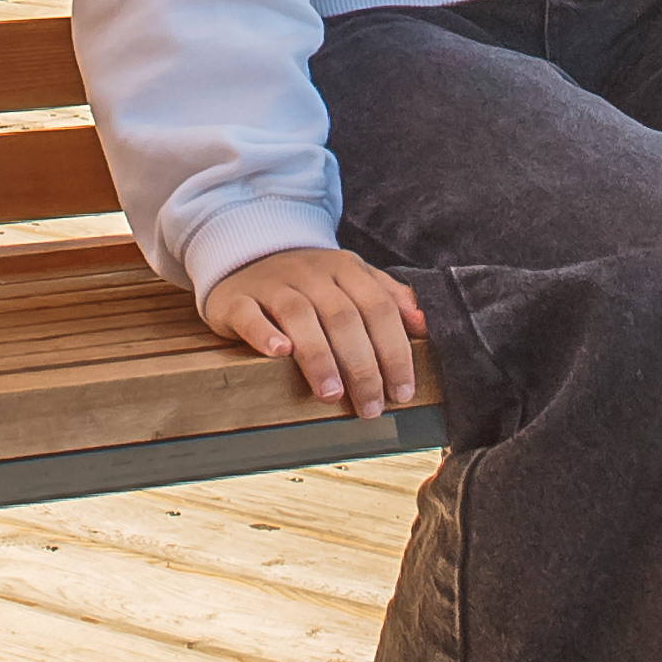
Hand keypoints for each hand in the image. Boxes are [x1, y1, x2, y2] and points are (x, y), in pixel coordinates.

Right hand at [200, 246, 426, 420]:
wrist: (246, 254)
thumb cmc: (307, 280)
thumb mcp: (351, 278)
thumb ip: (388, 297)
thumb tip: (423, 324)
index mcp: (344, 268)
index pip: (378, 308)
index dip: (394, 351)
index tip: (403, 391)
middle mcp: (311, 273)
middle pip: (343, 316)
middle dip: (362, 366)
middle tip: (370, 407)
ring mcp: (273, 284)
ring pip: (300, 315)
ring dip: (319, 356)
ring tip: (331, 393)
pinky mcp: (237, 298)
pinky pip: (250, 313)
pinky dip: (265, 333)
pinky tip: (279, 353)